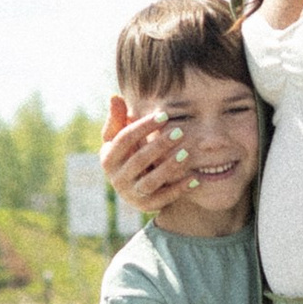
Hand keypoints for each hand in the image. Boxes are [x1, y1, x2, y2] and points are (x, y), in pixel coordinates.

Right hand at [102, 104, 193, 218]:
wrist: (134, 186)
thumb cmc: (128, 153)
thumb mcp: (119, 137)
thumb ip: (118, 118)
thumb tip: (115, 97)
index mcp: (108, 158)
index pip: (124, 139)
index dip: (144, 126)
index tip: (164, 115)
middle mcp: (117, 178)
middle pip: (139, 160)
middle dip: (159, 145)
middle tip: (180, 132)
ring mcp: (131, 194)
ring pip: (151, 182)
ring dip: (169, 168)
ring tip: (186, 153)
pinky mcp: (146, 206)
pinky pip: (164, 198)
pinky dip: (179, 188)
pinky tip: (194, 177)